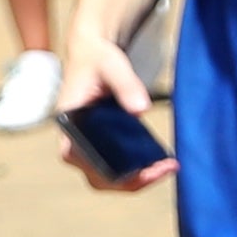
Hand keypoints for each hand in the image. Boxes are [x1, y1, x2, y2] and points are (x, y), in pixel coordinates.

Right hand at [58, 30, 169, 194]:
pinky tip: (162, 162)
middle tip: (163, 169)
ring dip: (138, 179)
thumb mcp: (113, 65)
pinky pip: (117, 167)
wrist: (94, 55)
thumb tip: (140, 109)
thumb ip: (126, 85)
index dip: (107, 170)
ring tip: (168, 167)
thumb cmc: (98, 59)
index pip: (78, 158)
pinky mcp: (101, 145)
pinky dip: (139, 170)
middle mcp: (73, 139)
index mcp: (68, 122)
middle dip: (131, 181)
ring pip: (108, 177)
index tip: (139, 169)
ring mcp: (87, 145)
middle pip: (97, 177)